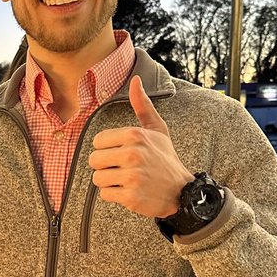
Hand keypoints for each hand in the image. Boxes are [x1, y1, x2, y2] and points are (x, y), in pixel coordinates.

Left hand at [88, 77, 192, 217]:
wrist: (182, 191)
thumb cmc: (165, 159)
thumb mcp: (158, 130)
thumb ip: (142, 106)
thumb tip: (136, 80)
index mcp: (135, 135)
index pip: (98, 141)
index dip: (107, 149)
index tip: (122, 153)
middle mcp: (133, 154)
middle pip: (94, 160)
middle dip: (105, 166)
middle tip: (123, 169)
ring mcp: (132, 176)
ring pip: (97, 178)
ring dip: (109, 181)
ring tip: (126, 180)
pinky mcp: (131, 197)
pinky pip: (105, 194)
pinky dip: (114, 195)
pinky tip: (129, 191)